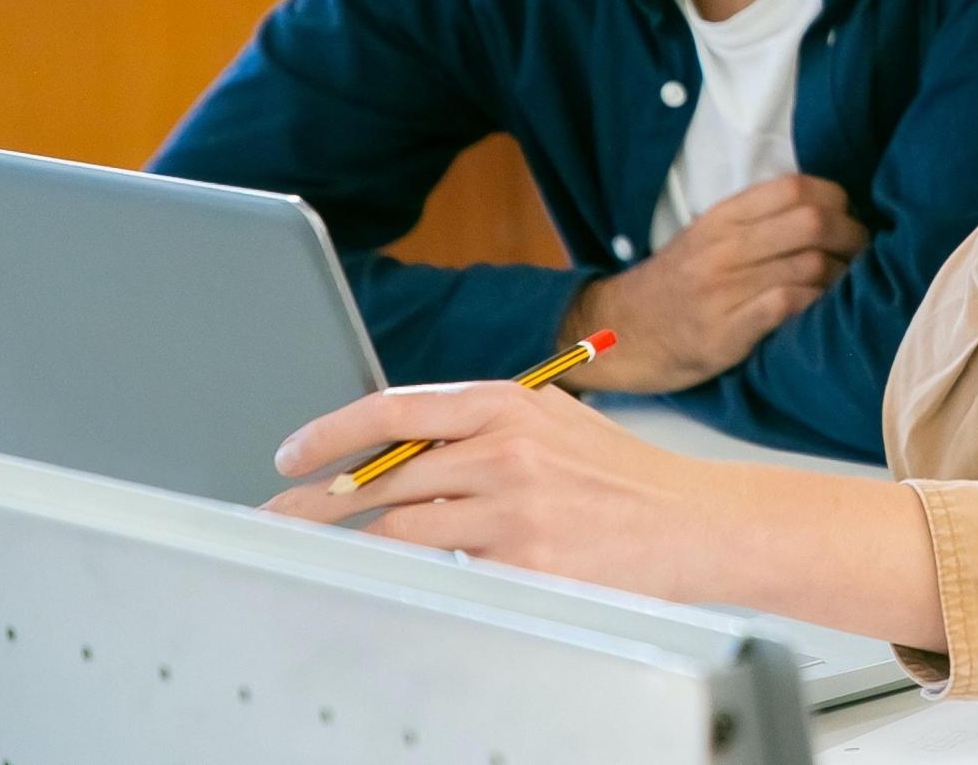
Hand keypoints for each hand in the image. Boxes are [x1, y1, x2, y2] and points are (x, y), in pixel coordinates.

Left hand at [264, 380, 712, 598]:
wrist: (695, 523)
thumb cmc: (625, 477)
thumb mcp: (555, 423)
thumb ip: (485, 424)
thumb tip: (400, 441)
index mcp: (510, 403)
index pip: (395, 409)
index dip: (331, 432)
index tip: (292, 455)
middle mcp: (506, 449)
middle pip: (384, 475)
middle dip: (321, 500)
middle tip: (281, 517)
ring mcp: (514, 509)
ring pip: (402, 527)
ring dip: (358, 542)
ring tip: (324, 552)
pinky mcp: (524, 564)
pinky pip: (446, 571)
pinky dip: (422, 573)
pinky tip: (408, 575)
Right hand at [560, 173, 867, 394]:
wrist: (619, 332)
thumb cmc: (677, 284)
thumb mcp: (708, 236)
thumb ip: (757, 219)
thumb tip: (827, 209)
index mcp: (722, 217)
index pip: (795, 188)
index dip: (835, 199)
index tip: (848, 217)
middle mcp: (724, 248)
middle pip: (812, 223)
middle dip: (852, 236)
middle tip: (862, 253)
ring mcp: (723, 290)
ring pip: (808, 264)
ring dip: (841, 275)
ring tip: (850, 285)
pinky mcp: (725, 332)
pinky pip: (787, 305)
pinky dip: (816, 305)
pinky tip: (822, 311)